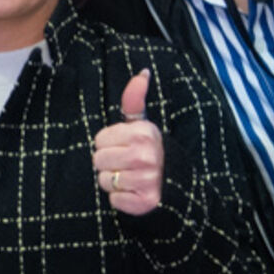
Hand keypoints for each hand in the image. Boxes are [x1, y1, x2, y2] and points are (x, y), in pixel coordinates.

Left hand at [92, 70, 163, 215]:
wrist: (175, 186)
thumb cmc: (149, 152)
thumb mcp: (142, 125)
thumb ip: (134, 101)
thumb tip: (142, 73)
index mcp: (143, 132)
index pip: (99, 139)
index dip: (108, 144)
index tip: (124, 147)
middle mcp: (147, 154)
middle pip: (98, 160)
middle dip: (108, 164)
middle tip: (126, 165)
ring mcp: (147, 178)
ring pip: (104, 180)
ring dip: (113, 182)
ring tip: (130, 178)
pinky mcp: (145, 201)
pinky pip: (114, 199)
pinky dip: (121, 199)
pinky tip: (134, 193)